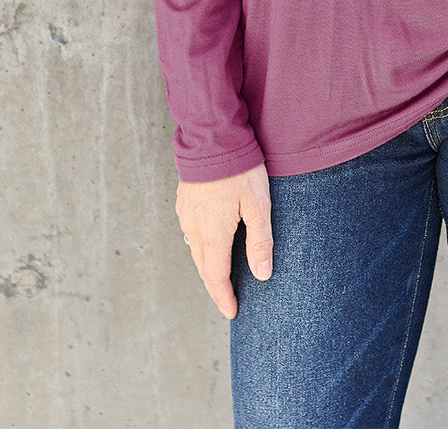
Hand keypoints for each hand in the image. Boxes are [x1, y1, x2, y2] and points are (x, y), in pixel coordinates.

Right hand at [176, 162, 272, 318]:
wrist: (212, 135)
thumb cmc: (239, 168)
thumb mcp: (258, 204)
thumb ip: (260, 240)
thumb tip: (263, 274)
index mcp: (214, 233)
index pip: (217, 277)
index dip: (224, 297)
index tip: (232, 312)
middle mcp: (195, 227)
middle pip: (203, 268)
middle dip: (215, 287)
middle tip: (228, 300)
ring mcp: (186, 214)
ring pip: (196, 251)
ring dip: (208, 267)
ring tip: (222, 276)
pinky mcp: (184, 201)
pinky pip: (191, 233)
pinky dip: (202, 247)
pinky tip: (212, 243)